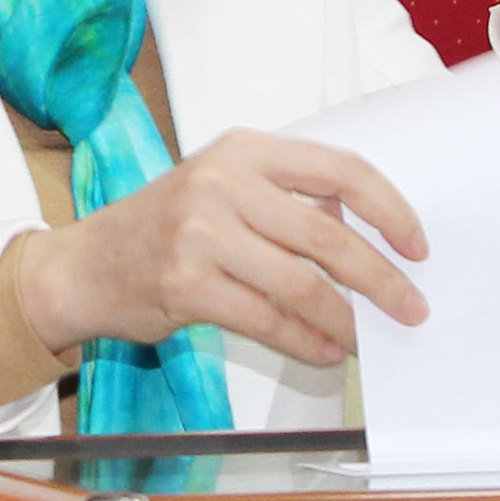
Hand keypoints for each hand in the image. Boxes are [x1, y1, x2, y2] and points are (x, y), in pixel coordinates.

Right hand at [14, 129, 429, 368]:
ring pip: (301, 284)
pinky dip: (304, 341)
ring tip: (366, 338)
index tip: (416, 246)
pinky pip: (266, 320)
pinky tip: (324, 351)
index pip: (340, 169)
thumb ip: (286, 197)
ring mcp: (201, 234)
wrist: (83, 266)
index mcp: (243, 149)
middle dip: (381, 278)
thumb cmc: (161, 227)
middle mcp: (222, 183)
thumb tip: (361, 230)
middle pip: (328, 234)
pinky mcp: (186, 285)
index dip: (389, 210)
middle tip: (410, 307)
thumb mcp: (221, 186)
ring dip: (345, 319)